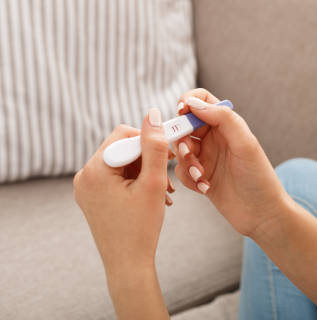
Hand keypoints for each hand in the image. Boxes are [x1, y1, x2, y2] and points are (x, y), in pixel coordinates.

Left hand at [74, 108, 174, 274]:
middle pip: (122, 148)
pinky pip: (116, 177)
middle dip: (148, 160)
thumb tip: (152, 113)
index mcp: (94, 170)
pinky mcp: (93, 197)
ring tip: (162, 192)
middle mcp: (84, 176)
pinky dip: (135, 181)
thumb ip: (154, 146)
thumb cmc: (141, 227)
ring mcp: (86, 188)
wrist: (128, 265)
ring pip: (122, 163)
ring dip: (145, 172)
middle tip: (167, 179)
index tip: (170, 155)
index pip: (124, 135)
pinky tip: (151, 196)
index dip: (150, 142)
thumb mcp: (152, 183)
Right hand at [173, 89, 290, 237]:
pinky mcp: (201, 176)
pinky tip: (205, 187)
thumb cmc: (259, 178)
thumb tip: (194, 103)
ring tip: (202, 176)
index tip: (181, 113)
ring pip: (180, 149)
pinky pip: (181, 171)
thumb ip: (223, 119)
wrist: (262, 214)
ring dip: (186, 162)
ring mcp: (207, 157)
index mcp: (227, 125)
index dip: (187, 102)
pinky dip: (189, 179)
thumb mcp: (245, 144)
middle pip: (184, 125)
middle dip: (182, 139)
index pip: (201, 100)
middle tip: (190, 153)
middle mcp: (215, 138)